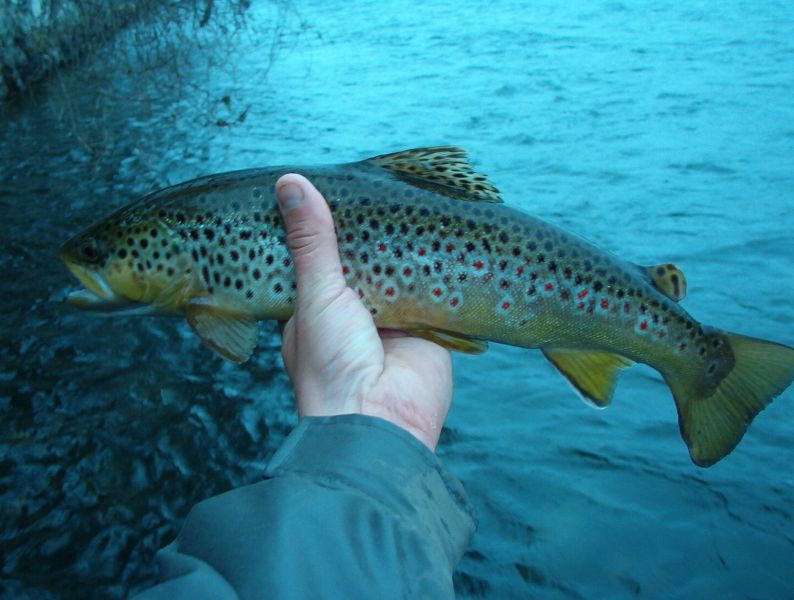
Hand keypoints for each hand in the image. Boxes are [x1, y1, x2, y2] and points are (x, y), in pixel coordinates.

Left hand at [276, 174, 451, 450]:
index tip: (331, 188)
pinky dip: (436, 269)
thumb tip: (291, 184)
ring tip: (414, 203)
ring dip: (405, 249)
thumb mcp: (316, 295)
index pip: (317, 256)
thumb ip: (311, 242)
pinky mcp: (426, 325)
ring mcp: (389, 319)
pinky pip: (432, 289)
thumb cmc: (332, 367)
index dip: (325, 227)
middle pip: (361, 260)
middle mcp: (350, 312)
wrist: (382, 423)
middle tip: (380, 190)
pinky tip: (442, 235)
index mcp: (313, 308)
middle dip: (371, 235)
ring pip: (398, 271)